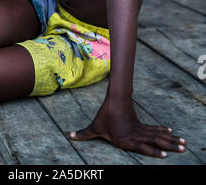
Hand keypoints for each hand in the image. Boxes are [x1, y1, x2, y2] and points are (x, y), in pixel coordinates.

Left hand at [69, 95, 185, 157]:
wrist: (115, 99)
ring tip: (183, 143)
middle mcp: (136, 136)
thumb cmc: (104, 116)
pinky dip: (163, 131)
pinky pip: (154, 130)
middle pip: (155, 141)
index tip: (164, 154)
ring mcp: (140, 130)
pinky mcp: (141, 126)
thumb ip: (84, 134)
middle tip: (183, 148)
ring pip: (158, 135)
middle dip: (169, 146)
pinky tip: (171, 133)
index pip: (142, 146)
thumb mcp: (94, 127)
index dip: (153, 151)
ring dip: (170, 139)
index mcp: (126, 140)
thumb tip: (69, 136)